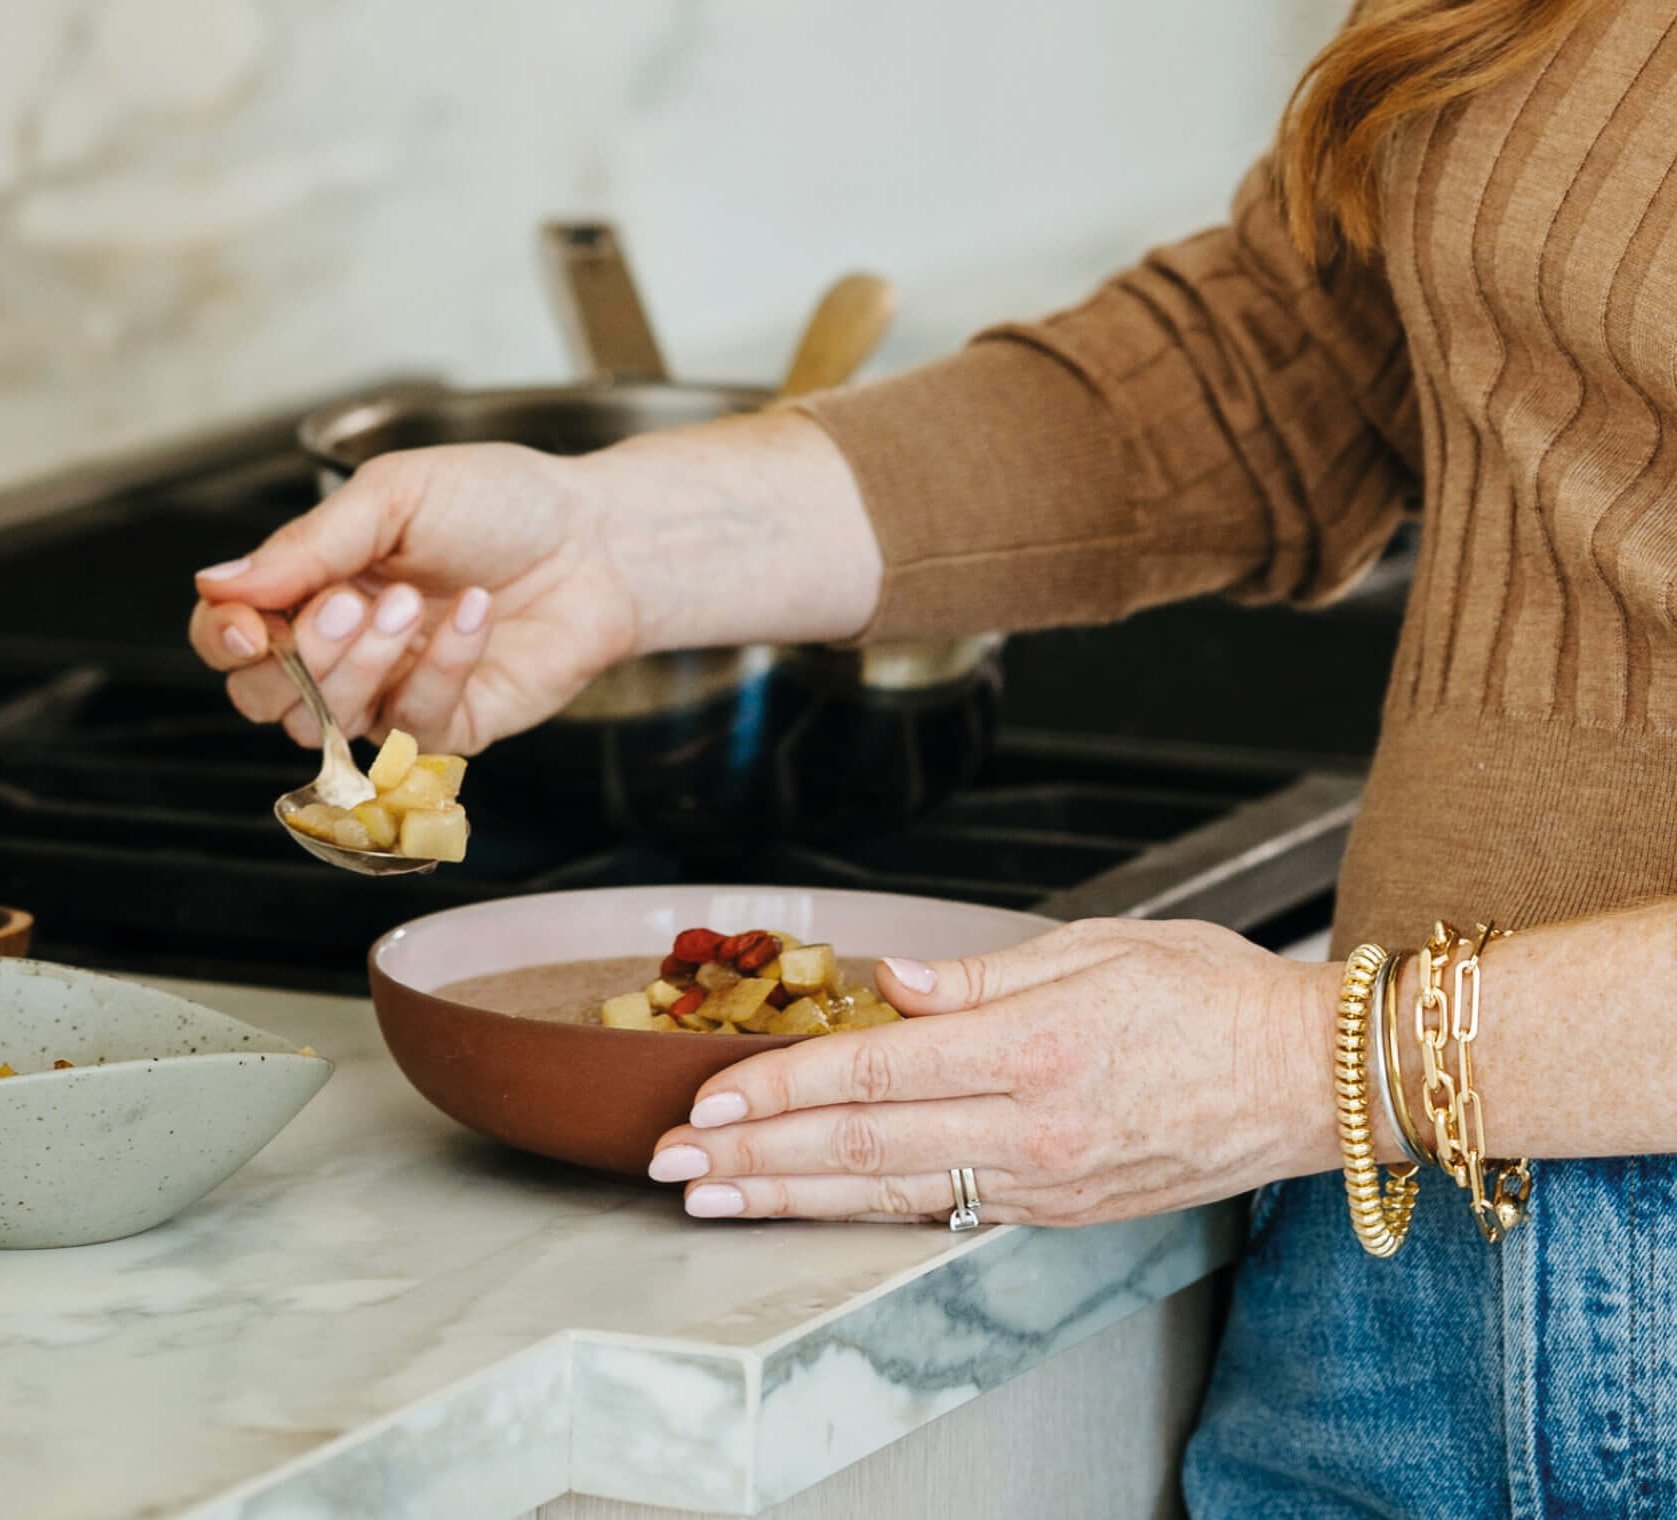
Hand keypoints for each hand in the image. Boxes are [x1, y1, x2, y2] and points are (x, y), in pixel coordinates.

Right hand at [188, 443, 635, 752]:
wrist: (597, 537)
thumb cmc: (501, 504)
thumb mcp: (393, 495)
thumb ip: (307, 545)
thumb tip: (217, 584)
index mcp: (313, 587)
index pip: (229, 639)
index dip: (224, 640)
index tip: (250, 626)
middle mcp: (345, 651)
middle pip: (264, 699)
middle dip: (299, 658)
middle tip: (350, 604)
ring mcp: (397, 694)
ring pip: (329, 727)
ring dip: (362, 667)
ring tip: (412, 602)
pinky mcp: (454, 725)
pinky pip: (415, 724)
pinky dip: (441, 667)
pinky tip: (472, 614)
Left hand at [647, 918, 1339, 1224]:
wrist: (1309, 1081)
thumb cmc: (1212, 994)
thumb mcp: (1100, 947)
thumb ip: (981, 976)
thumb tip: (887, 981)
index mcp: (1034, 1045)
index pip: (874, 1069)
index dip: (780, 1086)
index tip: (709, 1096)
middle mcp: (1031, 1125)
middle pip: (861, 1143)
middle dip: (754, 1154)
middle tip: (672, 1161)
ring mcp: (1043, 1179)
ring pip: (889, 1192)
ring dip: (789, 1195)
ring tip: (713, 1200)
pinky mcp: (1057, 1207)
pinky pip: (941, 1209)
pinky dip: (865, 1209)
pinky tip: (812, 1205)